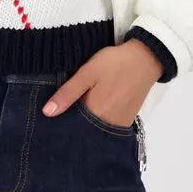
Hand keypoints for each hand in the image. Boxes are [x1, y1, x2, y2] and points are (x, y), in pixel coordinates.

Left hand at [41, 39, 162, 125]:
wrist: (145, 59)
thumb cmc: (114, 64)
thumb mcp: (87, 73)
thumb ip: (68, 93)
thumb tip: (47, 113)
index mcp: (96, 114)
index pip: (71, 129)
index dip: (60, 124)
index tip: (50, 120)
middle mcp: (108, 125)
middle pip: (84, 132)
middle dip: (71, 126)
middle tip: (59, 115)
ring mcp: (119, 124)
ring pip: (95, 131)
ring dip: (84, 125)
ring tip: (73, 112)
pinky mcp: (126, 120)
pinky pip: (106, 127)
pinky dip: (97, 122)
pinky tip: (90, 111)